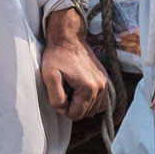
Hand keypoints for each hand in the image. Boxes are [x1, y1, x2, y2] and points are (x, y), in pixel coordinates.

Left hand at [40, 6, 107, 120]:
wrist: (68, 38)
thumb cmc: (57, 56)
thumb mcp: (49, 77)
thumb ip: (56, 98)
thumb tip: (63, 110)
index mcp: (88, 89)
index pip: (76, 115)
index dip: (63, 109)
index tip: (58, 96)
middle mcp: (101, 87)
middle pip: (86, 113)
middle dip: (73, 107)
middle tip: (64, 92)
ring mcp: (105, 83)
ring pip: (94, 108)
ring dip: (82, 104)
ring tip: (71, 90)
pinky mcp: (105, 78)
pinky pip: (101, 100)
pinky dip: (91, 100)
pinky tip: (81, 92)